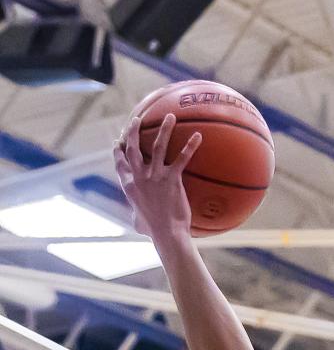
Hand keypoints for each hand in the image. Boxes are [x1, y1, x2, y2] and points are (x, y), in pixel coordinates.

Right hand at [114, 114, 201, 239]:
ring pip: (156, 146)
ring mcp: (155, 176)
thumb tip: (138, 222)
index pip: (120, 164)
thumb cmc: (155, 231)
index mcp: (129, 186)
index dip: (118, 151)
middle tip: (137, 119)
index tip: (117, 142)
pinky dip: (190, 146)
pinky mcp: (172, 179)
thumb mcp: (139, 222)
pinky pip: (182, 158)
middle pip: (132, 148)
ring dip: (163, 129)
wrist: (167, 233)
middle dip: (132, 131)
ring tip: (170, 116)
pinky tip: (199, 136)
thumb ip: (137, 215)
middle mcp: (139, 177)